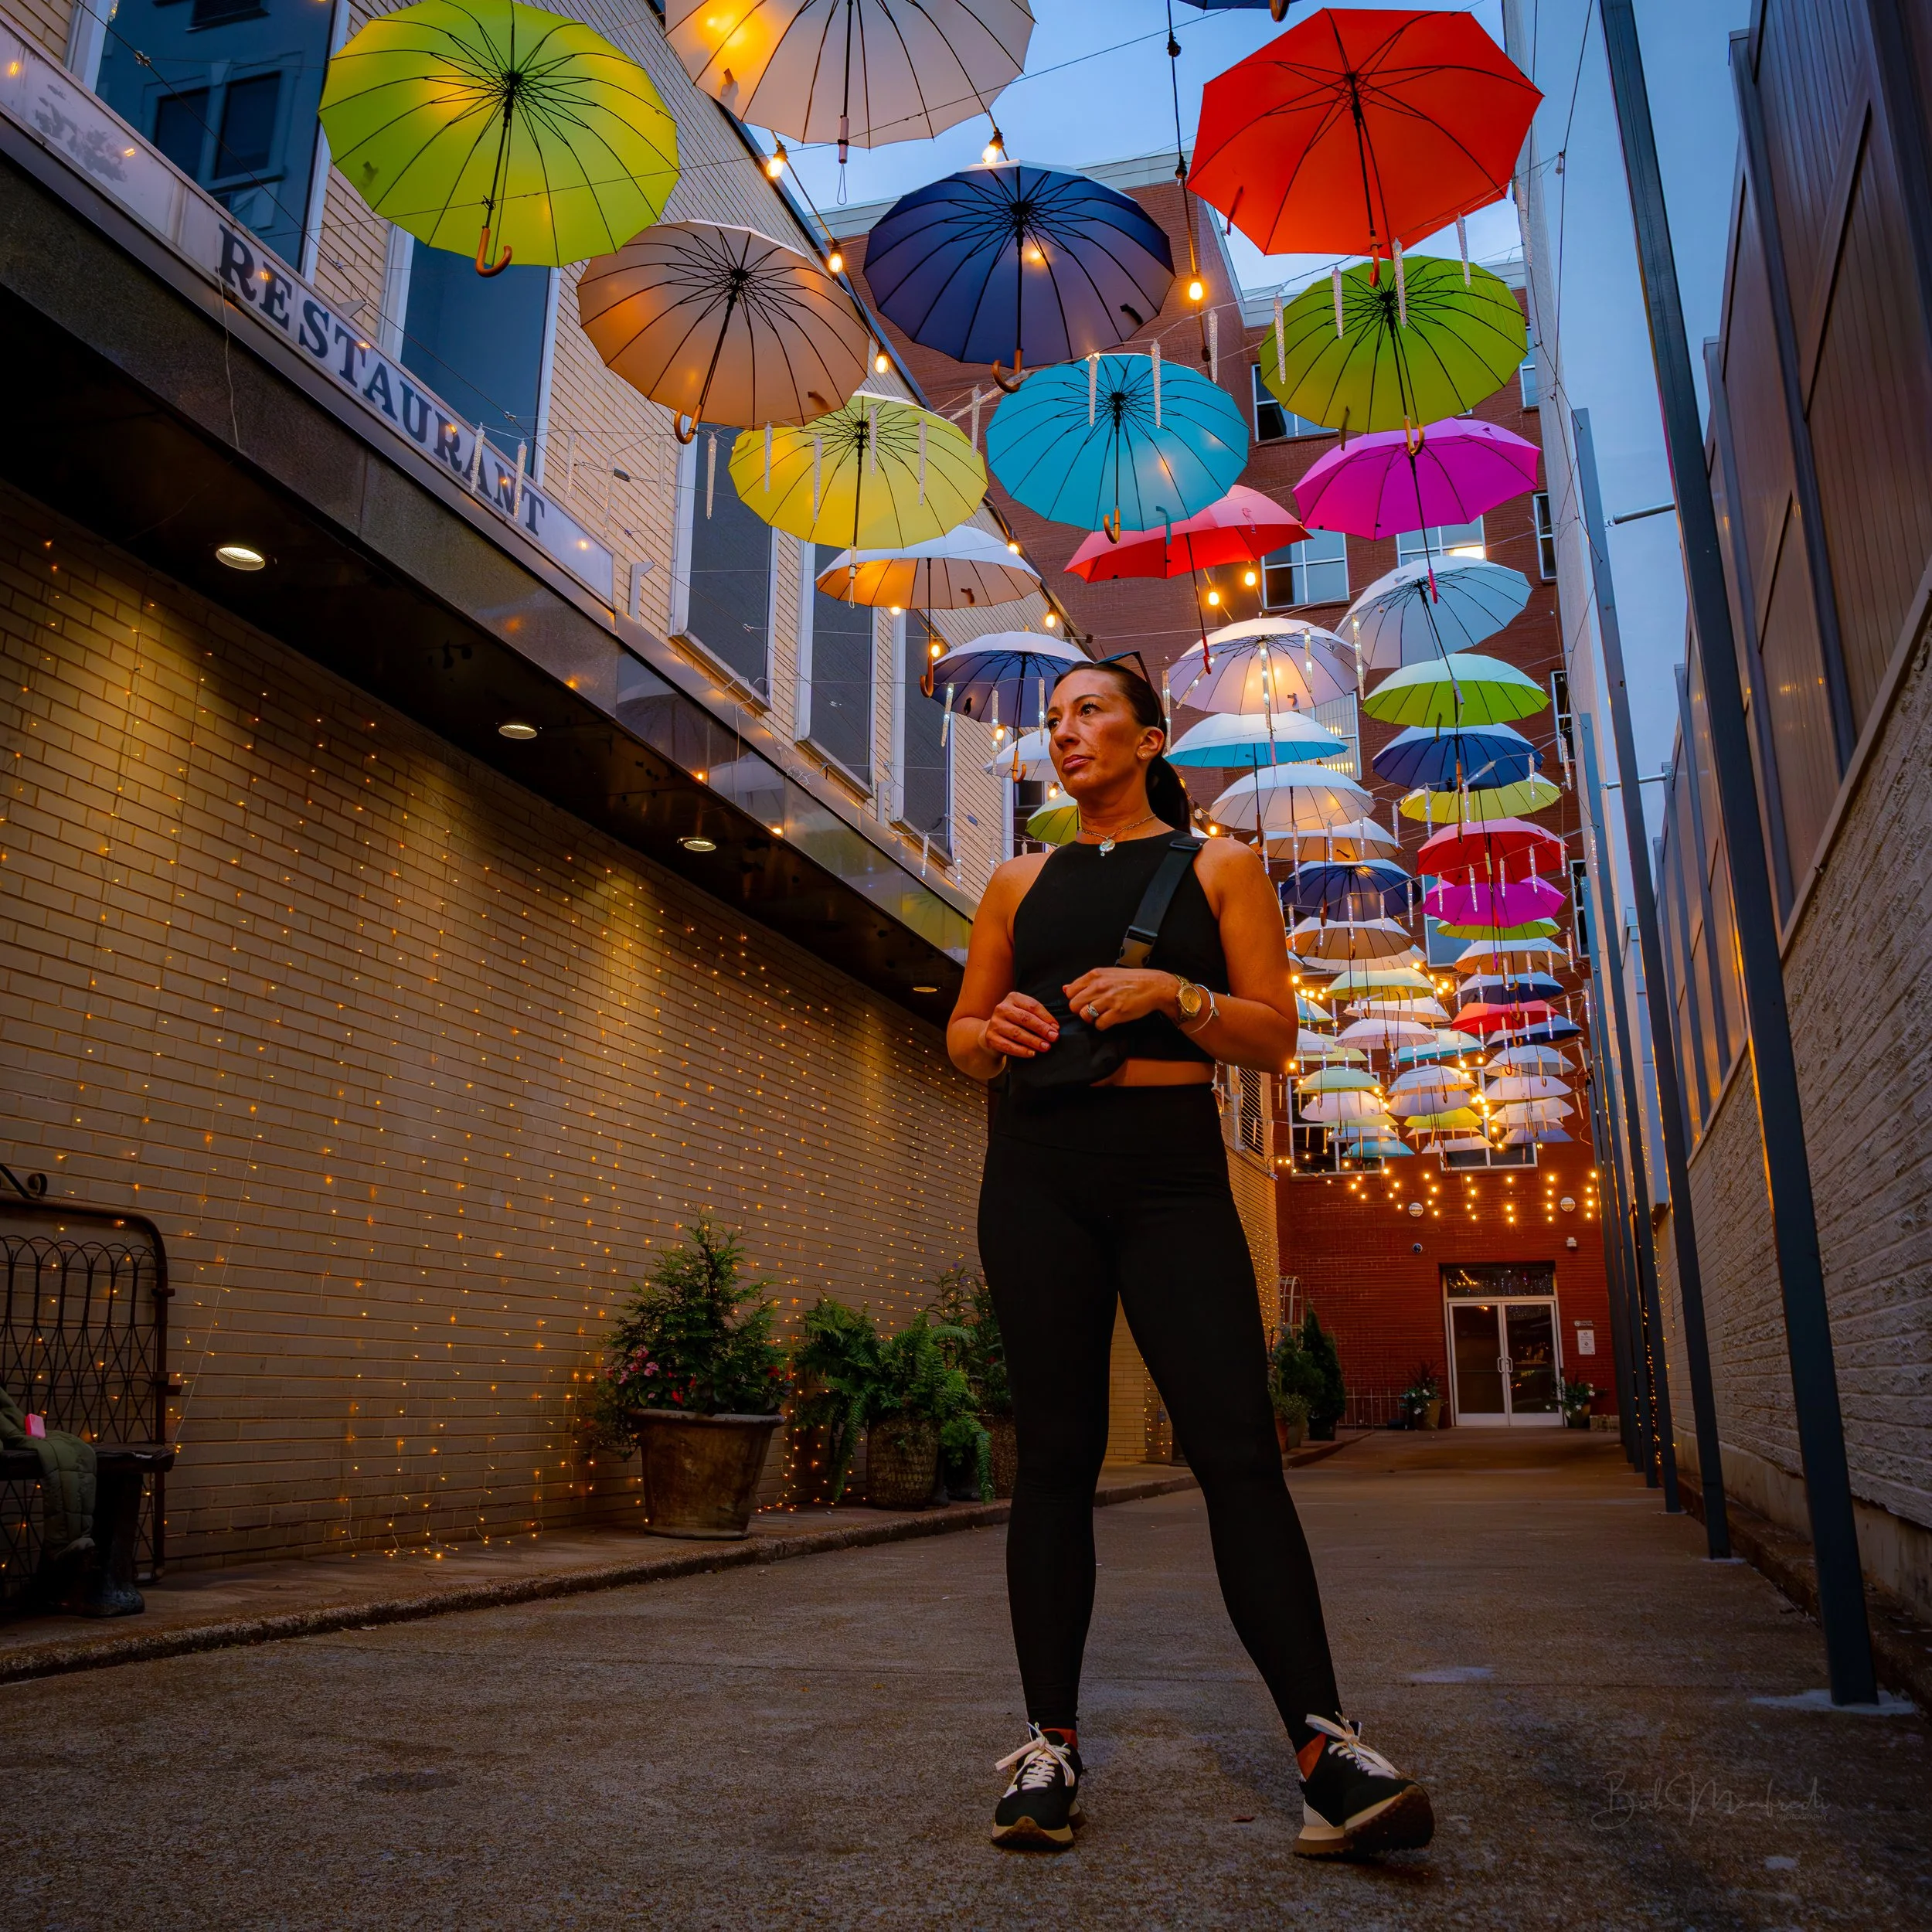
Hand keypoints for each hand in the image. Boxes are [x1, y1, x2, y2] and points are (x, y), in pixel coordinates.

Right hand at [981, 991, 1058, 1059]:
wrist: (993, 1032)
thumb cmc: (1014, 1022)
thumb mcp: (1024, 1012)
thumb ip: (1039, 1016)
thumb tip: (1054, 1028)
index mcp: (1013, 998)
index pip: (1033, 1006)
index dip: (1046, 1017)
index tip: (1056, 1028)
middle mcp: (1002, 1008)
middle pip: (1025, 1018)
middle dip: (1041, 1029)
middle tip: (1054, 1037)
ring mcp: (995, 1023)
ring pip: (1017, 1033)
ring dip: (1033, 1041)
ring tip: (1045, 1047)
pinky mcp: (991, 1037)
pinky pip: (1008, 1046)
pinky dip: (1022, 1051)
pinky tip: (1032, 1053)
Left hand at [1062, 968, 1179, 1031]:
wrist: (1153, 985)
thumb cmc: (1130, 980)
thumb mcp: (1106, 974)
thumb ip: (1085, 982)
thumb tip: (1066, 989)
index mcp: (1095, 975)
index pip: (1070, 992)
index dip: (1076, 999)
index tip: (1084, 1001)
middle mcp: (1099, 986)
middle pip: (1074, 1006)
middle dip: (1080, 1011)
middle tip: (1091, 1010)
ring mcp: (1108, 1000)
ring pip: (1084, 1016)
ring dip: (1091, 1019)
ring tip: (1101, 1015)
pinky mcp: (1117, 1012)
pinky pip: (1099, 1025)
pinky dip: (1102, 1025)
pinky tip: (1109, 1019)